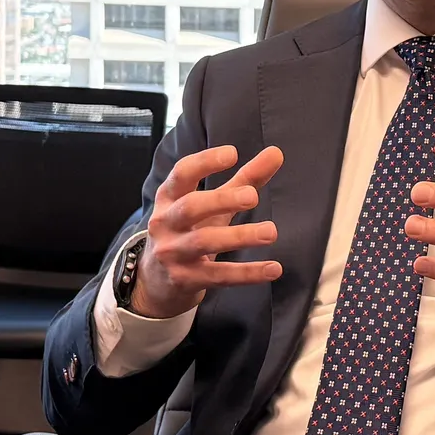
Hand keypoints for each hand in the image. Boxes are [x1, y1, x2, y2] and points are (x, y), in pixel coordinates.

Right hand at [134, 144, 284, 318]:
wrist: (157, 282)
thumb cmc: (190, 231)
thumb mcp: (212, 205)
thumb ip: (243, 180)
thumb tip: (276, 152)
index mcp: (170, 197)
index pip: (182, 173)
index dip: (204, 162)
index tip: (233, 153)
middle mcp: (165, 223)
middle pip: (190, 207)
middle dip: (221, 200)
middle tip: (253, 196)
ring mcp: (172, 253)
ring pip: (204, 242)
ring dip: (239, 237)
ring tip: (271, 232)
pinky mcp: (185, 280)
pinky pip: (218, 276)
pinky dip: (247, 273)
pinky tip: (274, 268)